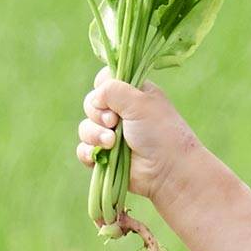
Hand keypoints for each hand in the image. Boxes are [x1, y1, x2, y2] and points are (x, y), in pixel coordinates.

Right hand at [77, 68, 204, 204]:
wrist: (167, 170)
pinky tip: (100, 155)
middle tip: (114, 122)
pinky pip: (84, 149)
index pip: (104, 80)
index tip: (111, 97)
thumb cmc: (159, 132)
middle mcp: (120, 112)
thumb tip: (95, 98)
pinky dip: (89, 152)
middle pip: (90, 103)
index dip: (102, 87)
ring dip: (94, 134)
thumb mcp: (139, 102)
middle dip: (98, 114)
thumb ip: (112, 90)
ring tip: (112, 143)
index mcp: (132, 94)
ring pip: (85, 127)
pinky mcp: (104, 156)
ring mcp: (111, 135)